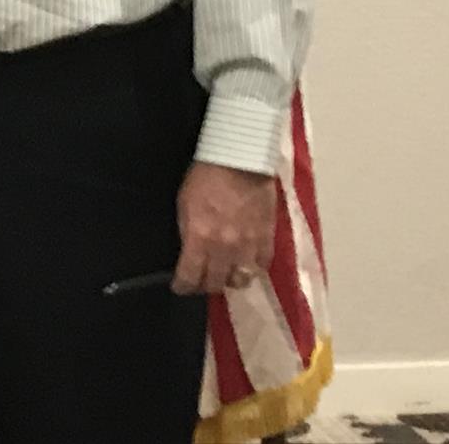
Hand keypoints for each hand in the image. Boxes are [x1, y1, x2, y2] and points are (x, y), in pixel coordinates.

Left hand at [172, 160, 277, 294]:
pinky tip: (246, 262)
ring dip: (231, 280)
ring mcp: (248, 247)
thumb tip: (189, 252)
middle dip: (205, 285)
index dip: (183, 286)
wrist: (240, 161)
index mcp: (199, 238)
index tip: (180, 286)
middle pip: (215, 283)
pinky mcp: (268, 240)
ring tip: (226, 274)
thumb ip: (187, 232)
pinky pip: (261, 266)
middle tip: (201, 281)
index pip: (189, 276)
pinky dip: (253, 268)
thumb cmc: (205, 178)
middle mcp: (224, 249)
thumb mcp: (184, 204)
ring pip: (241, 281)